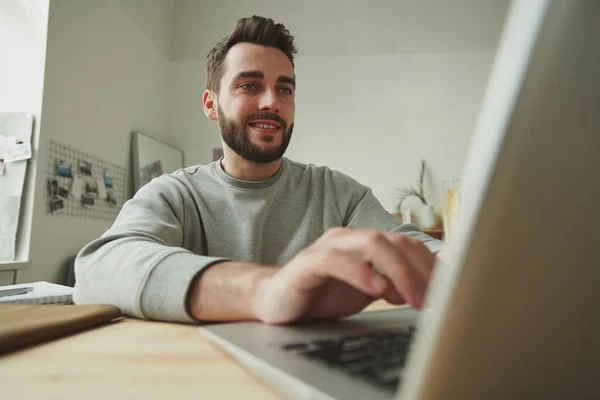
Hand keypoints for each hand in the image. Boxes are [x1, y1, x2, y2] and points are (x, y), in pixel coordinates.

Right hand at [254, 227, 435, 324]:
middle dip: (420, 269)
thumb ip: (396, 283)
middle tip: (434, 298)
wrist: (277, 301)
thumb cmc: (322, 295)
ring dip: (398, 272)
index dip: (430, 265)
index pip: (406, 244)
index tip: (449, 288)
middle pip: (394, 241)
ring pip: (371, 243)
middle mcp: (349, 238)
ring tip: (411, 298)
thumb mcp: (368, 291)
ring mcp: (328, 247)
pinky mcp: (307, 262)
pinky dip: (360, 272)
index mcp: (365, 243)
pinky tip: (376, 289)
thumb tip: (433, 282)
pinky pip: (335, 260)